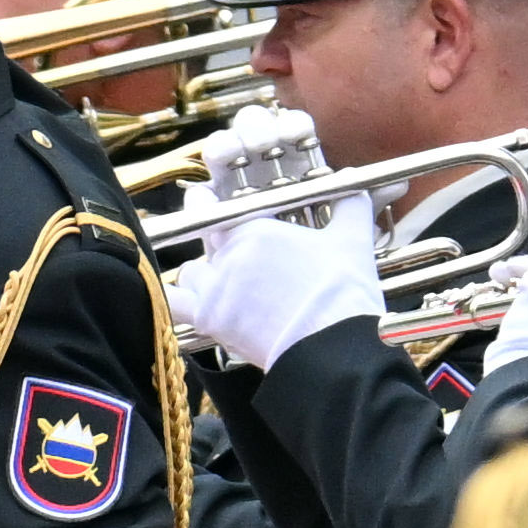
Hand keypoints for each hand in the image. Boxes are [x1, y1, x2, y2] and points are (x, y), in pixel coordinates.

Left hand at [184, 196, 389, 373]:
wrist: (331, 344)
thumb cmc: (342, 291)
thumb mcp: (352, 240)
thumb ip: (351, 206)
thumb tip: (357, 183)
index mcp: (257, 229)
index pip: (218, 209)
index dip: (206, 202)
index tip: (203, 196)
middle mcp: (230, 254)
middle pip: (207, 242)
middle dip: (212, 241)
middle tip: (224, 244)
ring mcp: (217, 288)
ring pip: (191, 273)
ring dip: (201, 276)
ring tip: (217, 283)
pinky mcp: (211, 321)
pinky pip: (175, 307)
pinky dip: (171, 303)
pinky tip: (170, 302)